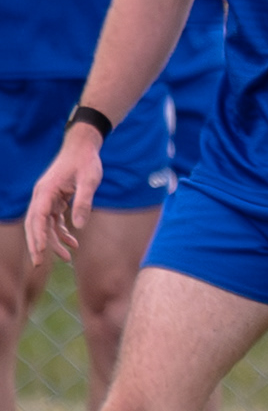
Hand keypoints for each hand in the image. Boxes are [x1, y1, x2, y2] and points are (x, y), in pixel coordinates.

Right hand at [26, 127, 97, 265]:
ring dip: (53, 241)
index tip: (40, 251)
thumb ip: (84, 203)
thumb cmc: (86, 162)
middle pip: (35, 224)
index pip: (38, 217)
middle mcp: (42, 195)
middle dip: (37, 244)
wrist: (83, 147)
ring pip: (44, 225)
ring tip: (66, 258)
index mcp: (46, 190)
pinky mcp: (54, 200)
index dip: (38, 235)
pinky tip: (73, 243)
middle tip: (39, 263)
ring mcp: (47, 198)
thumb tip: (79, 227)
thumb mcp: (90, 181)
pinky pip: (54, 220)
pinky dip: (61, 232)